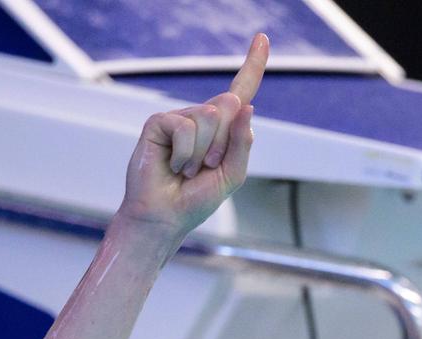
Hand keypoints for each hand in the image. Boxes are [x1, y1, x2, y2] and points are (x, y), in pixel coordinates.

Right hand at [115, 33, 266, 241]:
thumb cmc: (195, 199)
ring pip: (209, 116)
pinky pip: (185, 126)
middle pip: (230, 106)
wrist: (164, 217)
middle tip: (205, 168)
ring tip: (187, 170)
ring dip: (203, 152)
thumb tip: (246, 105)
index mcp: (223, 129)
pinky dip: (185, 152)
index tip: (262, 37)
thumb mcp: (231, 175)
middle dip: (224, 143)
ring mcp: (180, 118)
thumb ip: (242, 143)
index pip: (241, 91)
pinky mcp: (159, 122)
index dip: (253, 65)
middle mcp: (202, 118)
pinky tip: (173, 165)